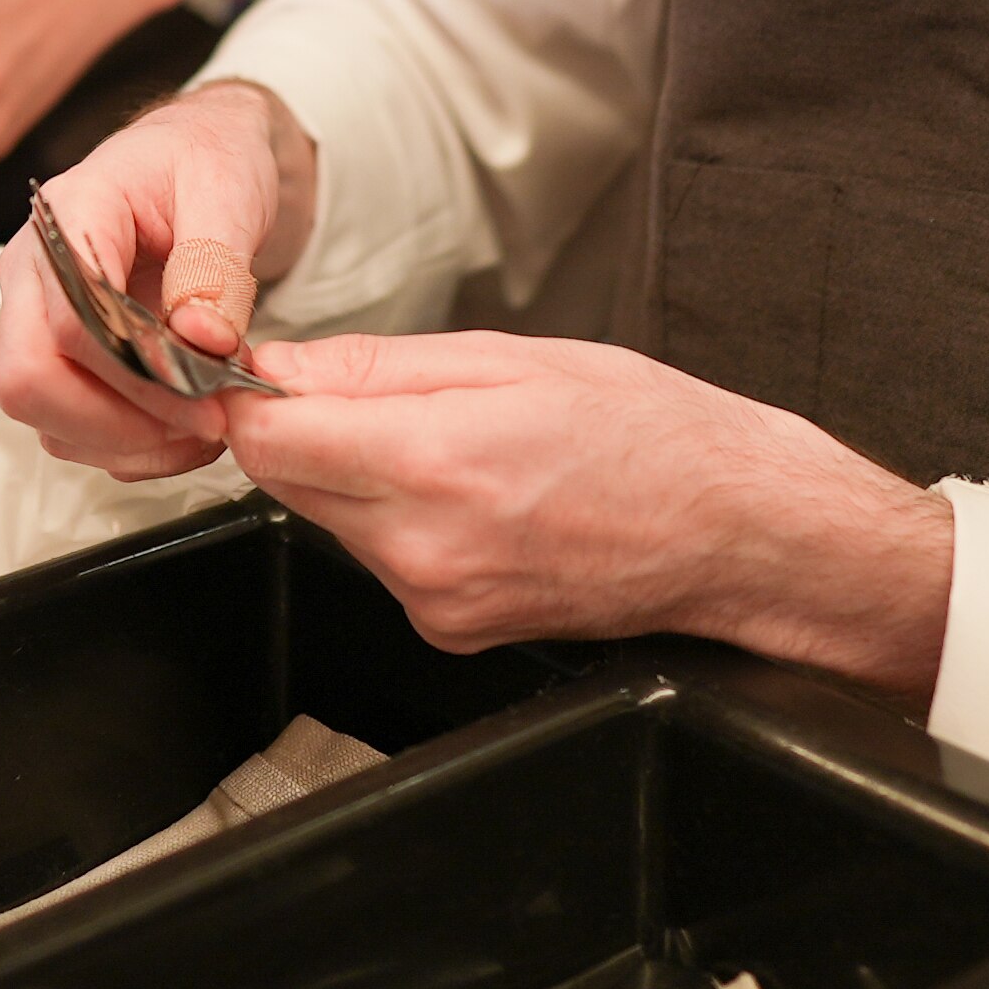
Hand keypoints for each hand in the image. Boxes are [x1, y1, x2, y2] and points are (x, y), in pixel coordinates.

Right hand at [0, 82, 308, 483]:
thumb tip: (202, 338)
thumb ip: (214, 263)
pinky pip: (71, 424)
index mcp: (69, 217)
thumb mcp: (229, 190)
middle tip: (203, 426)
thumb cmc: (209, 159)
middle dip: (117, 425)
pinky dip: (127, 446)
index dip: (136, 380)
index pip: (69, 323)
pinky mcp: (59, 350)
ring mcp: (39, 315)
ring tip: (205, 426)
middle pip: (28, 381)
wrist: (201, 155)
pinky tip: (183, 427)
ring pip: (46, 416)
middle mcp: (34, 271)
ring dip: (126, 444)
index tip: (208, 402)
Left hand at [220, 333, 953, 700]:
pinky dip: (403, 523)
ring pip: (335, 521)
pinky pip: (384, 561)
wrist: (734, 532)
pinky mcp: (452, 632)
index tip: (269, 369)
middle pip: (290, 482)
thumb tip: (279, 365)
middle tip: (385, 395)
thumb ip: (377, 365)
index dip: (254, 395)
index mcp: (434, 465)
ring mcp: (438, 603)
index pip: (266, 440)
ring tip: (458, 445)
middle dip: (311, 430)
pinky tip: (476, 496)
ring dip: (361, 477)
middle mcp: (425, 550)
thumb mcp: (511, 356)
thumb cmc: (648, 432)